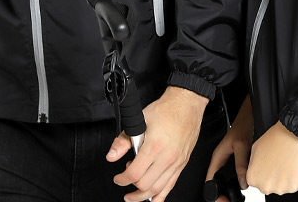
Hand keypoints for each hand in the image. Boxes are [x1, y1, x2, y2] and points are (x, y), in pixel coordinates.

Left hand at [108, 86, 208, 201]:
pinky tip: (153, 198)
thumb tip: (112, 156)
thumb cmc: (166, 110)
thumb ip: (123, 141)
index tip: (118, 178)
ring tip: (134, 193)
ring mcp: (176, 163)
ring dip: (143, 195)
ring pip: (157, 190)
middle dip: (131, 186)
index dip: (122, 179)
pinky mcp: (182, 164)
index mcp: (154, 146)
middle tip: (127, 176)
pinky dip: (160, 196)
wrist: (186, 105)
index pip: (134, 174)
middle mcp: (166, 157)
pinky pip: (170, 186)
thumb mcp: (140, 120)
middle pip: (145, 185)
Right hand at [205, 94, 252, 199]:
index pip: (210, 179)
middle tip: (231, 198)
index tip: (221, 199)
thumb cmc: (242, 125)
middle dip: (223, 191)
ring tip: (237, 193)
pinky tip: (244, 183)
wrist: (249, 116)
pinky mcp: (235, 159)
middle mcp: (221, 159)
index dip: (213, 191)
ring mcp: (228, 160)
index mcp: (217, 157)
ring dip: (231, 186)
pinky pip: (234, 174)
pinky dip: (238, 180)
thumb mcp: (241, 145)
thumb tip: (242, 182)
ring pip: (226, 178)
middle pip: (217, 181)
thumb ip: (241, 164)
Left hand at [245, 121, 297, 196]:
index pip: (255, 180)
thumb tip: (256, 169)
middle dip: (271, 176)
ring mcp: (280, 189)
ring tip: (284, 162)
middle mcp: (265, 187)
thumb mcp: (255, 148)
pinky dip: (292, 178)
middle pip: (267, 185)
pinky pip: (291, 185)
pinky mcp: (293, 187)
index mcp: (253, 178)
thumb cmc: (275, 139)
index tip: (266, 163)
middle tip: (276, 162)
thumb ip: (253, 164)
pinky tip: (291, 165)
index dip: (261, 170)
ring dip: (282, 178)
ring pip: (280, 186)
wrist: (293, 136)